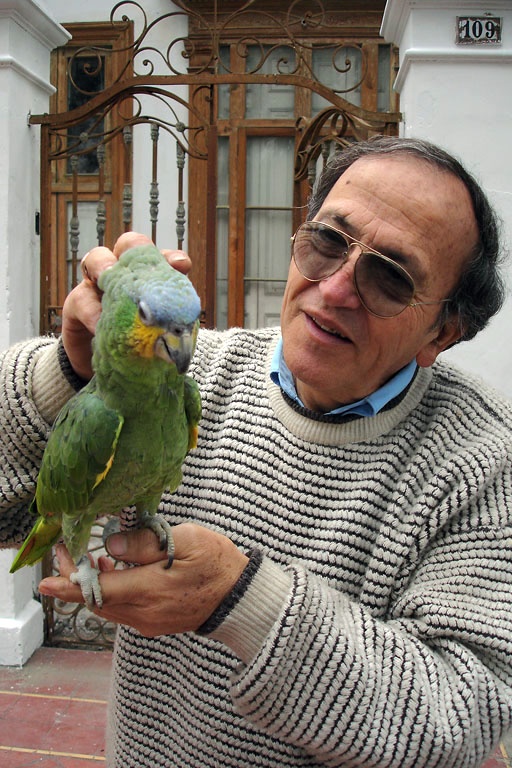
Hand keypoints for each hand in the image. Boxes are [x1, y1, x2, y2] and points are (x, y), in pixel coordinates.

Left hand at [38, 523, 248, 636]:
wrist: (241, 598)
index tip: (45, 580)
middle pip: (97, 600)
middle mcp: (144, 613)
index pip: (98, 589)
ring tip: (90, 559)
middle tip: (66, 556)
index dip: (69, 584)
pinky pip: (122, 611)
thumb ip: (145, 543)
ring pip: (107, 607)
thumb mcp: (187, 540)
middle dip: (76, 581)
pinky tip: (116, 572)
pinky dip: (110, 593)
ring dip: (93, 586)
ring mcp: (149, 622)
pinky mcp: (154, 624)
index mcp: (150, 590)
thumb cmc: (217, 563)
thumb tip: (111, 543)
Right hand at [61, 232, 192, 379]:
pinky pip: (82, 299)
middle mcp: (124, 274)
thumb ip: (166, 324)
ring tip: (108, 279)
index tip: (181, 265)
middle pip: (129, 245)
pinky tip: (99, 325)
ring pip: (96, 258)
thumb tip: (179, 328)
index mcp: (149, 279)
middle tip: (140, 265)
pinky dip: (92, 311)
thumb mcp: (155, 334)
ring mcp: (98, 284)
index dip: (171, 257)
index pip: (162, 259)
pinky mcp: (77, 303)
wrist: (109, 368)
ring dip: (103, 265)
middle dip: (135, 248)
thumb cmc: (138, 346)